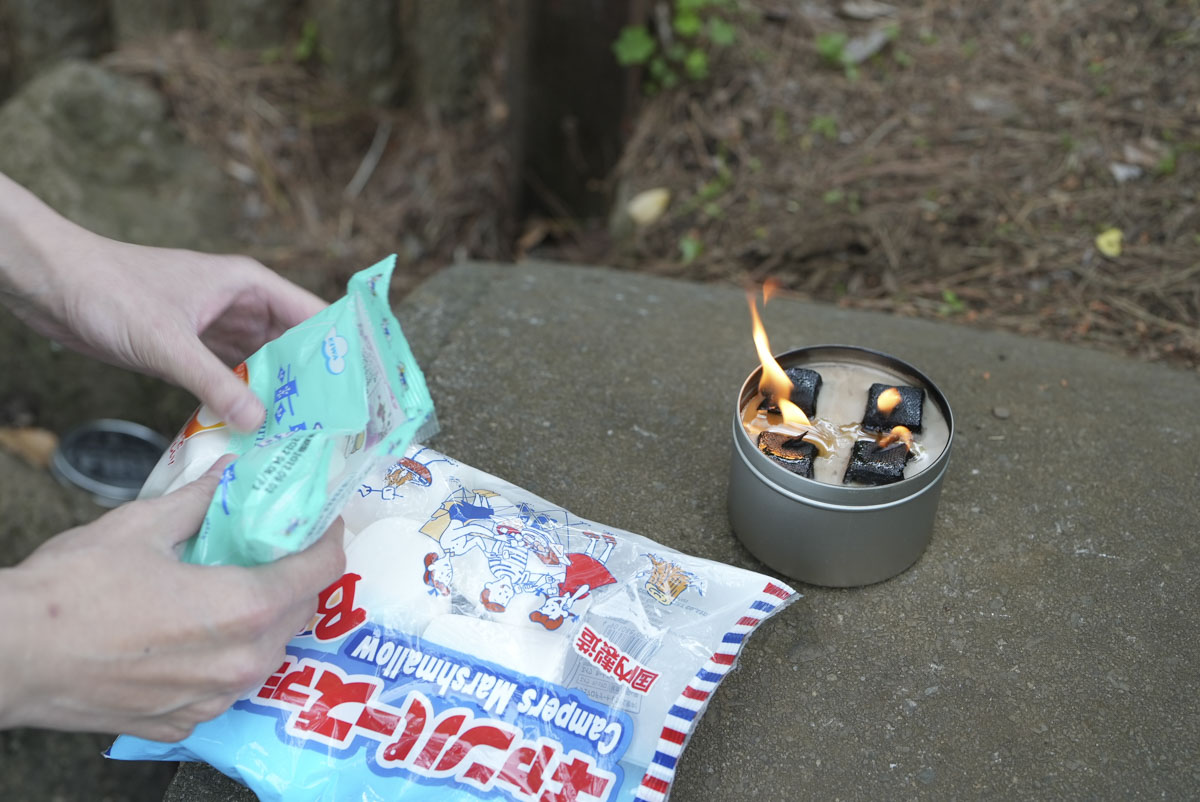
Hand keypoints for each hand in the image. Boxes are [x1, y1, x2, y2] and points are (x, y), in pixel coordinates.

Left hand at [0, 174, 325, 430]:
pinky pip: (229, 379)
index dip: (340, 346)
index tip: (363, 384)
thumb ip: (216, 382)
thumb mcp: (167, 341)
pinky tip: (253, 429)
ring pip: (261, 365)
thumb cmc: (108, 291)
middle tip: (336, 421)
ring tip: (302, 432)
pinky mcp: (189, 350)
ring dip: (276, 394)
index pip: (312, 314)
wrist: (49, 283)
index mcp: (247, 285)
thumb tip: (261, 422)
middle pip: (292, 345)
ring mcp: (214, 329)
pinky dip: (241, 400)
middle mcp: (239, 306)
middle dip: (312, 380)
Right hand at [0, 460, 345, 740]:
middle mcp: (239, 662)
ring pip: (266, 653)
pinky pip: (226, 685)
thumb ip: (200, 501)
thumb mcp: (142, 526)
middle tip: (279, 548)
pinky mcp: (181, 722)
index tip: (324, 523)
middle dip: (297, 578)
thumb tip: (228, 471)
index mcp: (242, 607)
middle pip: (299, 613)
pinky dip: (225, 656)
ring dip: (264, 618)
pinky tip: (199, 631)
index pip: (319, 573)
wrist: (9, 656)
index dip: (329, 541)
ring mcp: (211, 699)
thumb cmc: (71, 591)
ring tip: (238, 586)